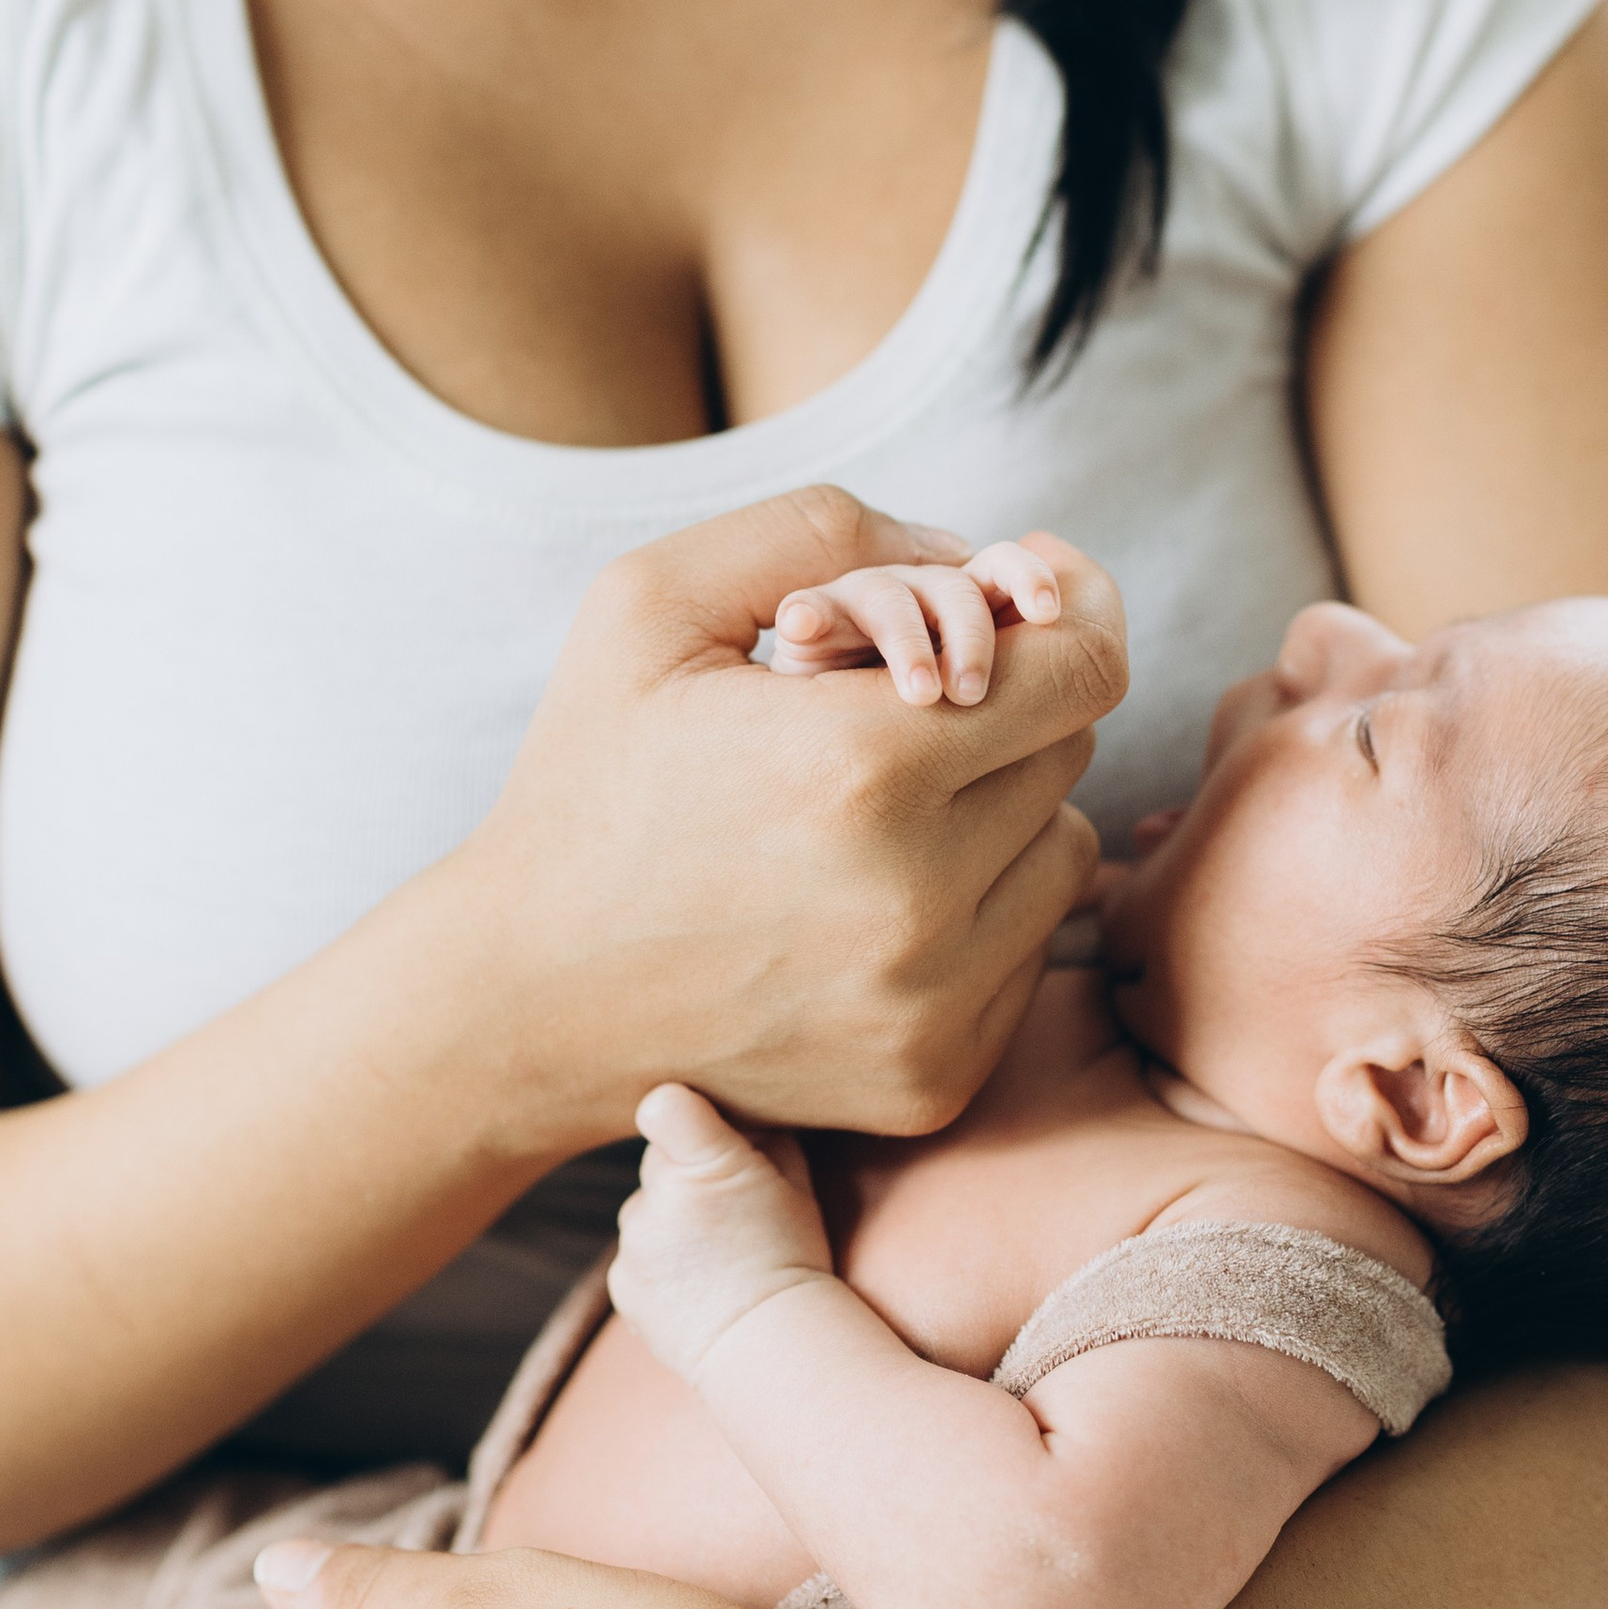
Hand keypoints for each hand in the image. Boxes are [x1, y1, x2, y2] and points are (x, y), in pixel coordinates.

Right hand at [458, 489, 1123, 1153]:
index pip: (1081, 668)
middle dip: (1000, 706)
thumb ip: (822, 529)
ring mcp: (931, 1006)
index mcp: (860, 769)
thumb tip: (982, 557)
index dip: (1067, 613)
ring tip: (873, 808)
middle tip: (893, 709)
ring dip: (998, 808)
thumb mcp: (653, 603)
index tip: (1026, 595)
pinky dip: (977, 907)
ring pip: (1065, 849)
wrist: (526, 995)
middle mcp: (916, 902)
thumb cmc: (592, 777)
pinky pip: (1029, 950)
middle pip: (1072, 750)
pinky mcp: (934, 1079)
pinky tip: (869, 897)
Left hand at [608, 1084, 831, 1379]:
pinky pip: (635, 1254)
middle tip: (725, 1209)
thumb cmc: (794, 1257)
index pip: (664, 1104)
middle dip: (685, 1172)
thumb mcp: (797, 1185)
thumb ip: (764, 1134)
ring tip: (713, 1257)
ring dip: (670, 1220)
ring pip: (646, 1208)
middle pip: (659, 1158)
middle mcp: (659, 1198)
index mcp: (706, 1165)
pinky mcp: (620, 1283)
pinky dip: (658, 1263)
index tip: (691, 1123)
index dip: (676, 1109)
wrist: (770, 1348)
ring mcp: (635, 1244)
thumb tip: (742, 1108)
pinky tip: (694, 1285)